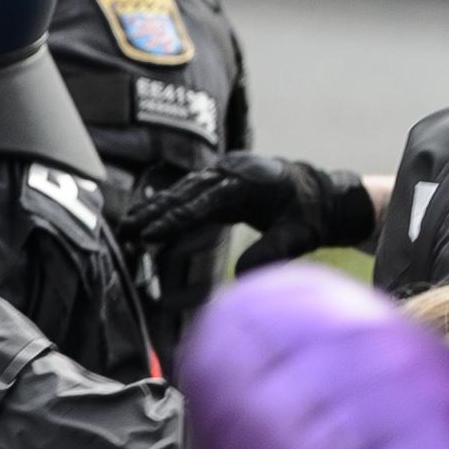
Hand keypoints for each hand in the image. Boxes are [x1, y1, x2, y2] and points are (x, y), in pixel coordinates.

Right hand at [116, 155, 380, 270]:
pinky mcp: (222, 179)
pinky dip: (168, 204)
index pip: (202, 202)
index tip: (149, 236)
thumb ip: (271, 252)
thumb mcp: (298, 236)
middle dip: (153, 213)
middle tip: (125, 233)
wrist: (323, 193)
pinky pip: (190, 192)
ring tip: (127, 227)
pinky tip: (148, 217)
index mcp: (247, 182)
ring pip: (182, 191)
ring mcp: (225, 172)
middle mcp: (231, 171)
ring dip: (154, 208)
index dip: (174, 220)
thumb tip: (240, 276)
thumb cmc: (311, 214)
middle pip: (184, 193)